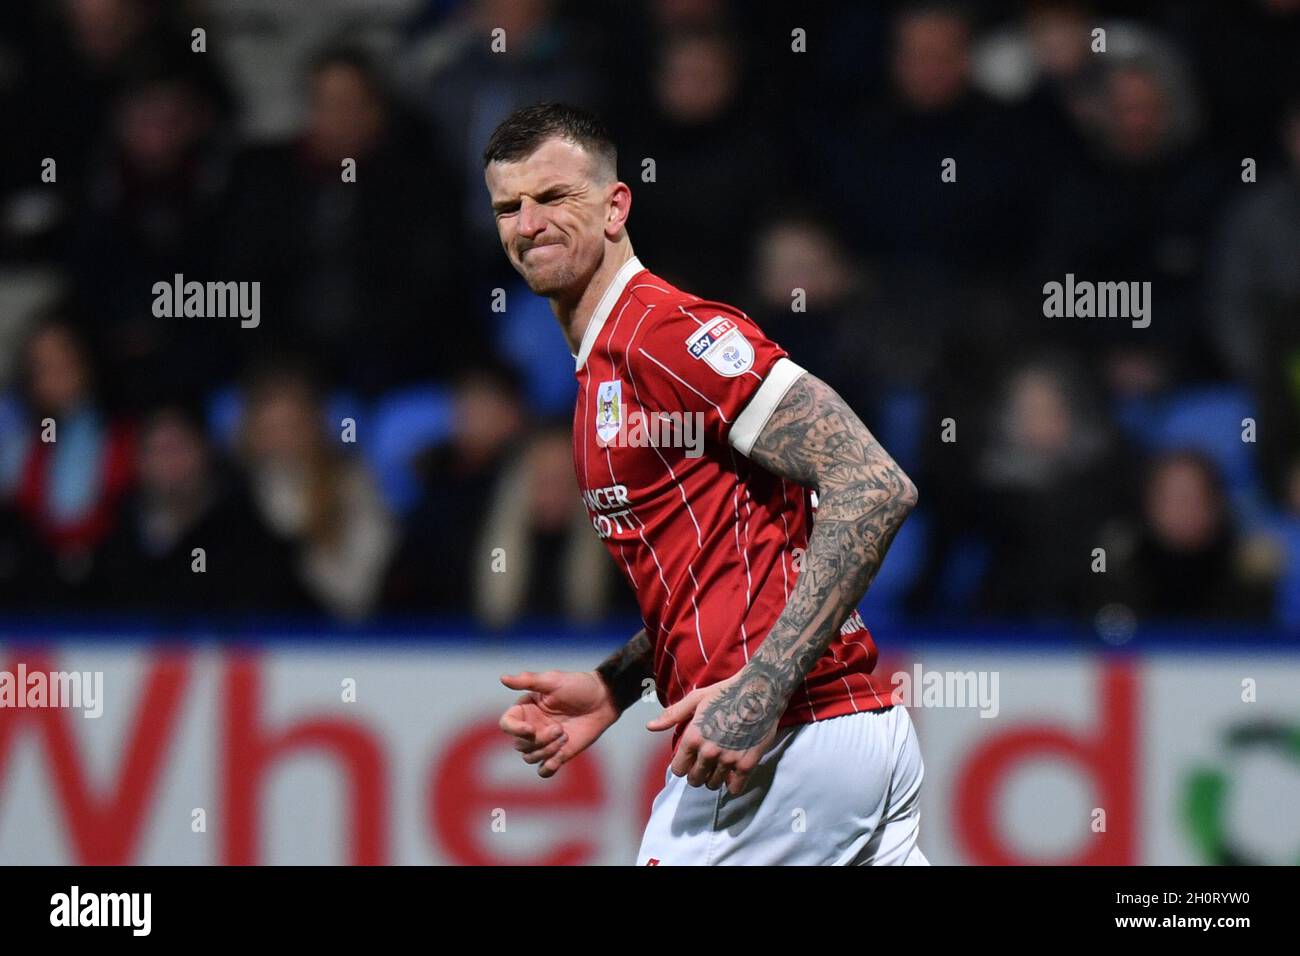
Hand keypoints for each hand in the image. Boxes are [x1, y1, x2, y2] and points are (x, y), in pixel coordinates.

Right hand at [499, 670, 620, 776]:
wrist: (603, 700)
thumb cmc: (578, 685)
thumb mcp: (552, 680)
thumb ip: (527, 680)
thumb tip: (503, 678)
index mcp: (526, 709)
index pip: (506, 724)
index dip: (514, 730)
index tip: (531, 729)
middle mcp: (531, 727)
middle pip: (519, 745)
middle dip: (539, 740)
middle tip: (559, 728)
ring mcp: (544, 742)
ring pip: (530, 758)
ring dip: (546, 751)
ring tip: (565, 736)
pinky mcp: (558, 754)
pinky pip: (544, 770)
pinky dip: (549, 767)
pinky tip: (562, 754)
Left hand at [646, 674, 783, 795]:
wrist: (760, 691)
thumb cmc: (726, 692)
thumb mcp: (696, 699)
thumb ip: (672, 715)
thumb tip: (650, 726)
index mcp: (693, 737)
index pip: (678, 769)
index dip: (683, 765)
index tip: (690, 760)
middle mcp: (709, 751)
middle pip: (695, 779)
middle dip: (697, 774)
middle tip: (705, 764)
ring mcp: (729, 759)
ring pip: (714, 784)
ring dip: (714, 778)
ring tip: (719, 767)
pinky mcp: (747, 763)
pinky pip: (735, 787)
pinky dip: (733, 784)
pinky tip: (734, 774)